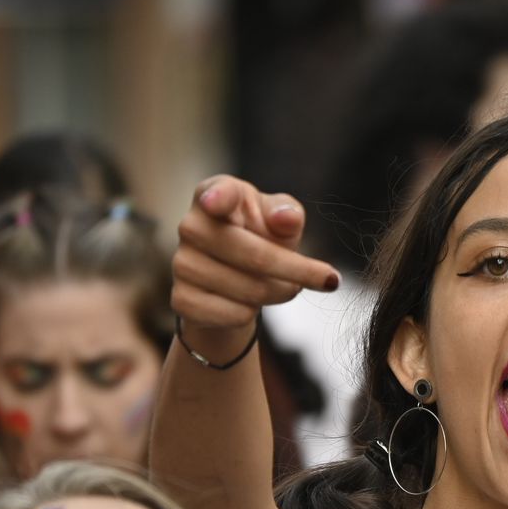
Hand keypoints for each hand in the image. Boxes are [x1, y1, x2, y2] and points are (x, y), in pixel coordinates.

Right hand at [171, 176, 341, 330]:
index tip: (216, 202)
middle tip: (325, 280)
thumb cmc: (261, 239)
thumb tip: (287, 218)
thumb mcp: (280, 221)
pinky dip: (252, 313)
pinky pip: (234, 314)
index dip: (218, 198)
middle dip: (297, 272)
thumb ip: (287, 213)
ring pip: (249, 290)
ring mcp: (182, 264)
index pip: (218, 194)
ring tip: (281, 286)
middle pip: (254, 255)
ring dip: (278, 293)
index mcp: (214, 194)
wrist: (234, 283)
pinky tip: (250, 303)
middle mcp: (191, 226)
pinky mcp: (181, 299)